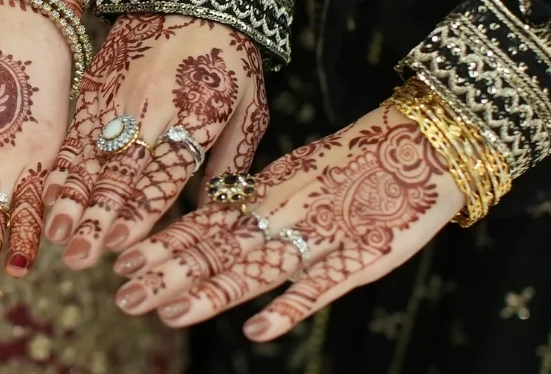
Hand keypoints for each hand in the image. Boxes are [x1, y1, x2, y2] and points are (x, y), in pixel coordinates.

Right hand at [43, 14, 271, 268]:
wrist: (193, 1)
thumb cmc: (228, 59)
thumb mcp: (248, 109)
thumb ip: (230, 163)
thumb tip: (221, 213)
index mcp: (196, 118)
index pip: (165, 174)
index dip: (141, 211)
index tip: (122, 245)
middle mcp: (153, 111)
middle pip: (122, 174)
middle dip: (99, 220)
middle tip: (81, 257)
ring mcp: (120, 100)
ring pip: (92, 158)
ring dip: (73, 201)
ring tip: (57, 236)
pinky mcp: (97, 89)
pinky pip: (76, 134)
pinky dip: (62, 167)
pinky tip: (50, 195)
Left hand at [106, 106, 462, 341]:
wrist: (425, 144)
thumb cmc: (358, 161)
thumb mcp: (295, 174)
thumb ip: (253, 203)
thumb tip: (202, 223)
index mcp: (268, 197)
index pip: (206, 224)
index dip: (166, 245)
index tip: (124, 263)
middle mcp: (284, 216)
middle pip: (219, 249)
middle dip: (170, 274)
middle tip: (125, 296)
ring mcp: (320, 239)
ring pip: (257, 269)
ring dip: (213, 293)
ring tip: (170, 313)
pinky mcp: (359, 259)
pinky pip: (320, 287)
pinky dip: (289, 309)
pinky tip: (257, 330)